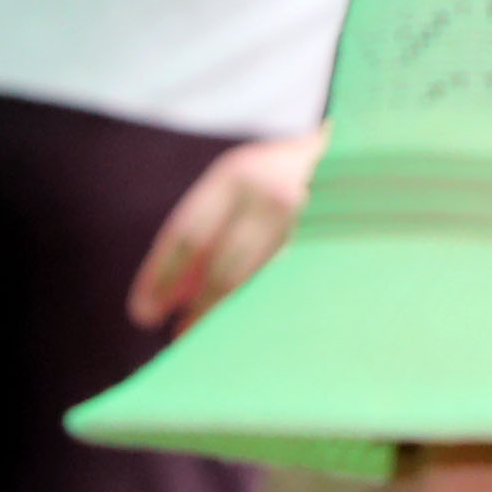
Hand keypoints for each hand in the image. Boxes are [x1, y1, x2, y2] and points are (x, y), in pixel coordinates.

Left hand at [125, 130, 321, 334]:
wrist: (348, 152)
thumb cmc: (276, 174)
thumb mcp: (235, 185)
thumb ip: (205, 230)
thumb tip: (173, 293)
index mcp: (235, 176)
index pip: (187, 236)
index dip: (161, 278)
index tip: (144, 314)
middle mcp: (269, 196)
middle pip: (221, 268)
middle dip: (197, 310)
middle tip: (176, 339)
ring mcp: (305, 220)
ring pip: (255, 281)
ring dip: (224, 313)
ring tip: (204, 336)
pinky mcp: (328, 243)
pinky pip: (282, 284)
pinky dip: (256, 305)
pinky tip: (242, 322)